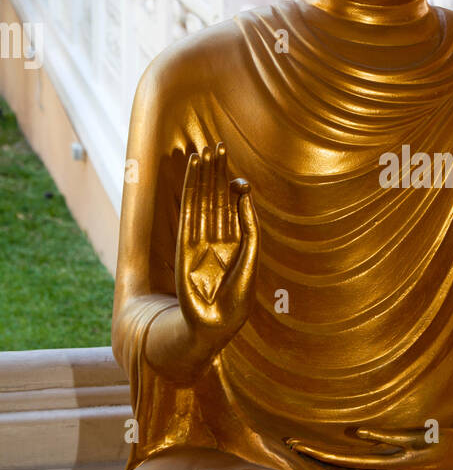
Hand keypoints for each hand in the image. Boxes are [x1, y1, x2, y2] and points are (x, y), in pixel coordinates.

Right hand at [175, 144, 258, 360]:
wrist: (215, 324)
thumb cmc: (237, 298)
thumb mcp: (250, 255)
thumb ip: (249, 223)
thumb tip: (243, 189)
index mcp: (233, 242)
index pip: (229, 205)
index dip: (228, 182)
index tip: (227, 159)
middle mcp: (215, 238)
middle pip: (214, 198)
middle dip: (215, 173)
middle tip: (216, 145)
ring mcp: (199, 240)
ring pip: (201, 201)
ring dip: (202, 177)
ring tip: (203, 152)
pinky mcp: (185, 245)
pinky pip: (188, 211)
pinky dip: (190, 191)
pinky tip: (192, 174)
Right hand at [287, 419, 452, 469]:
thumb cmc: (441, 452)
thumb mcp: (407, 446)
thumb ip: (384, 441)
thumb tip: (358, 433)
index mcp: (386, 466)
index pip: (345, 463)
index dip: (319, 457)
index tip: (294, 448)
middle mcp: (390, 467)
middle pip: (346, 463)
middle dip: (317, 455)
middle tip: (290, 447)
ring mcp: (403, 459)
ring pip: (364, 459)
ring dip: (337, 455)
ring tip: (309, 448)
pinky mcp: (420, 450)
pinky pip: (394, 441)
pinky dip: (377, 437)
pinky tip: (356, 433)